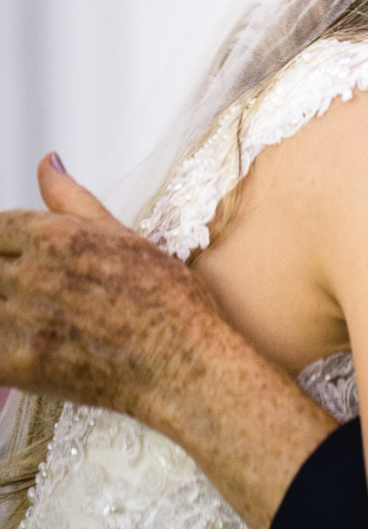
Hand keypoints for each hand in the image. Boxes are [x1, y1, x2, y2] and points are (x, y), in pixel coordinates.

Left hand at [0, 154, 335, 528]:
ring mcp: (22, 319)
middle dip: (7, 273)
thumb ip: (73, 200)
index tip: (18, 256)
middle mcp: (34, 273)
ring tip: (37, 315)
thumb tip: (48, 162)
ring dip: (6, 306)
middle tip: (39, 290)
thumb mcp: (125, 237)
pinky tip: (28, 342)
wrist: (187, 366)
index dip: (5, 242)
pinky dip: (3, 341)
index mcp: (56, 236)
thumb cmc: (170, 305)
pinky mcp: (16, 362)